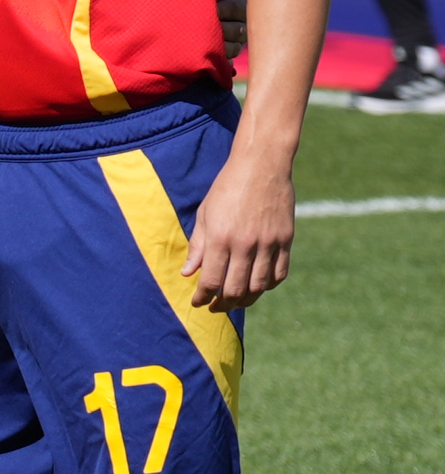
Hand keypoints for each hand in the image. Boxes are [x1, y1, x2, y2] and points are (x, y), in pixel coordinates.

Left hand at [182, 149, 294, 310]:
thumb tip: (187, 273)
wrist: (262, 166)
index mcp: (220, 238)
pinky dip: (268, 286)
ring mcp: (269, 243)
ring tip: (235, 301)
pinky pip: (280, 273)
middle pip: (235, 289)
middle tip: (215, 307)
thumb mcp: (205, 214)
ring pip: (259, 286)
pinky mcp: (286, 240)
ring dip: (246, 299)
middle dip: (223, 304)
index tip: (198, 302)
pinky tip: (258, 287)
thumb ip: (198, 246)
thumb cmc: (227, 188)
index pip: (211, 281)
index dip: (203, 297)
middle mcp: (245, 244)